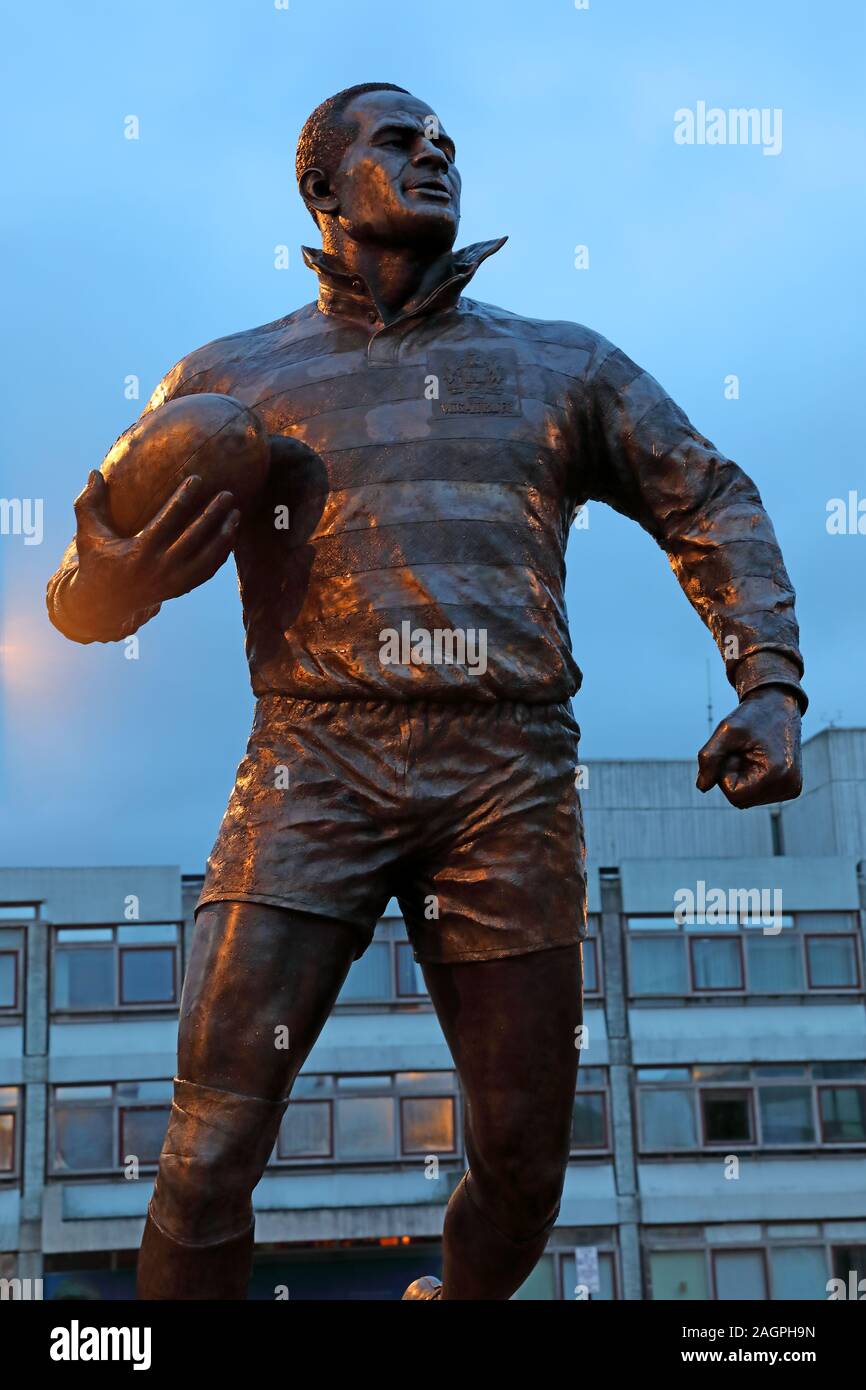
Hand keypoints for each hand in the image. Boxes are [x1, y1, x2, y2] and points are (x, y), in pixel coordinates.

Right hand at [69, 470, 239, 633]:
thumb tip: (94, 472)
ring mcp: (172, 582)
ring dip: (225, 536)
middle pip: (194, 538)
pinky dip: (221, 554)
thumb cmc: (97, 561)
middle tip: (228, 494)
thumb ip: (89, 502)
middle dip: (213, 515)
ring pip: (207, 558)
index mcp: (139, 552)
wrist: (104, 605)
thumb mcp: (88, 533)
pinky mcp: (180, 589)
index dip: (183, 498)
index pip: (167, 520)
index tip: (197, 479)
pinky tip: (231, 535)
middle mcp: (159, 569)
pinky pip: (207, 571)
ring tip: (236, 513)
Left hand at [696, 686, 801, 808]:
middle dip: (733, 776)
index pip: (734, 795)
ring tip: (752, 753)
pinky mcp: (790, 788)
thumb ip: (709, 758)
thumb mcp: (726, 730)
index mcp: (777, 774)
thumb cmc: (752, 716)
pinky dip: (751, 780)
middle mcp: (789, 787)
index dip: (725, 773)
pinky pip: (757, 794)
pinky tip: (759, 760)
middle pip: (741, 800)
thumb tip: (702, 787)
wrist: (778, 706)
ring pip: (748, 799)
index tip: (734, 751)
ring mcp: (791, 789)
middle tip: (742, 751)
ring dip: (741, 778)